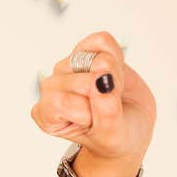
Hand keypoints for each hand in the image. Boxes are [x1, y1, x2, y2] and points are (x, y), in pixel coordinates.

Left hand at [31, 31, 155, 176]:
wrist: (129, 126)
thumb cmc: (114, 136)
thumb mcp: (111, 134)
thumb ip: (106, 111)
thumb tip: (102, 78)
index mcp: (46, 114)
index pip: (61, 101)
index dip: (87, 111)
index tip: (97, 121)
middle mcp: (51, 88)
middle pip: (80, 78)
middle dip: (105, 91)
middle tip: (111, 106)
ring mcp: (66, 67)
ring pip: (92, 58)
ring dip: (113, 74)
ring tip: (113, 91)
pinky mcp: (86, 50)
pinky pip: (102, 41)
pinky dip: (117, 55)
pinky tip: (115, 73)